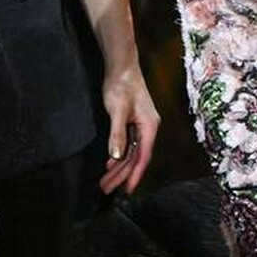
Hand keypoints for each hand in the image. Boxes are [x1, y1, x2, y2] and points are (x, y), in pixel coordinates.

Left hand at [96, 62, 159, 195]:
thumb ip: (118, 134)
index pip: (144, 156)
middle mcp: (149, 128)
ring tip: (105, 181)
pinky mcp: (134, 122)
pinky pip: (129, 144)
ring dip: (119, 167)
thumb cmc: (122, 85)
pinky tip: (110, 164)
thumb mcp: (118, 110)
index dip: (135, 174)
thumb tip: (116, 156)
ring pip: (132, 152)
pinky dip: (119, 156)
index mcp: (150, 126)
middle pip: (137, 157)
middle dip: (122, 174)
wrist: (122, 67)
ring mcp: (142, 125)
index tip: (127, 190)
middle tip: (107, 188)